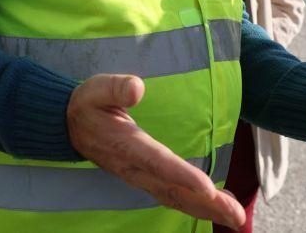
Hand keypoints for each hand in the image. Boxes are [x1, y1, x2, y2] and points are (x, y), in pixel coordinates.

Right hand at [66, 74, 244, 227]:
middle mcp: (134, 167)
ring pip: (174, 198)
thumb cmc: (88, 104)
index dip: (182, 176)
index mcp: (126, 144)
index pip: (157, 162)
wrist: (69, 125)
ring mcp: (139, 177)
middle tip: (236, 215)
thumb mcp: (96, 88)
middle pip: (173, 190)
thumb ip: (116, 87)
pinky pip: (171, 196)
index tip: (207, 188)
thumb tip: (137, 87)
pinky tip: (217, 208)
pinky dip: (195, 206)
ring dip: (206, 210)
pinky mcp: (144, 179)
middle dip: (206, 204)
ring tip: (235, 218)